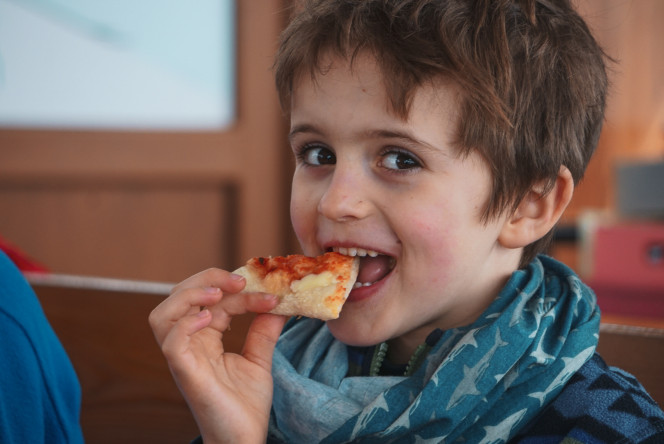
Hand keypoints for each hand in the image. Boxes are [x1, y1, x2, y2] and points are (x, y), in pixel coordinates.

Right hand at [149, 268, 286, 443]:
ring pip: (163, 314)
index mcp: (204, 338)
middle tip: (241, 279)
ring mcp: (183, 358)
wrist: (243, 440)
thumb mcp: (259, 359)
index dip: (240, 291)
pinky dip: (184, 324)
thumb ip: (263, 330)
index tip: (272, 294)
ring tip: (219, 292)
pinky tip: (207, 318)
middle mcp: (189, 344)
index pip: (214, 301)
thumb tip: (279, 302)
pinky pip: (170, 342)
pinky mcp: (183, 373)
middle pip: (180, 296)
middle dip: (208, 278)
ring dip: (189, 295)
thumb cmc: (245, 405)